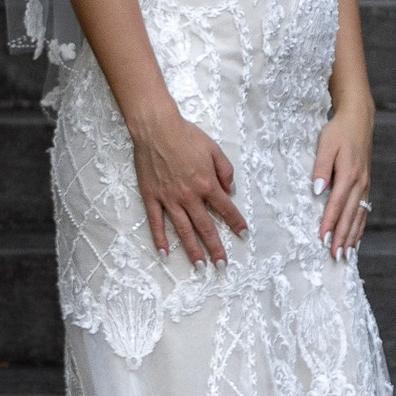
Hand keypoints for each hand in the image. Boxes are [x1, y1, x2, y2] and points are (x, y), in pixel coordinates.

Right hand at [132, 108, 244, 267]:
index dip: (236, 223)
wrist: (156, 128)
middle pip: (205, 227)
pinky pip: (156, 223)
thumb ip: (225, 171)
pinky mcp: (152, 197)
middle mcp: (189, 196)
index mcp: (207, 184)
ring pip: (183, 230)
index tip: (243, 236)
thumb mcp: (214, 149)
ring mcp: (169, 199)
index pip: (225, 209)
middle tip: (222, 266)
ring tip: (200, 266)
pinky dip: (160, 239)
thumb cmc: (186, 135)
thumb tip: (230, 190)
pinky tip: (164, 253)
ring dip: (192, 250)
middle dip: (216, 248)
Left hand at [313, 106, 371, 257]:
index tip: (323, 239)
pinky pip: (364, 211)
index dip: (330, 223)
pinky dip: (360, 226)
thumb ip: (320, 168)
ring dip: (352, 236)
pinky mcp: (366, 184)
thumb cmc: (339, 131)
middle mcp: (359, 183)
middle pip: (350, 215)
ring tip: (346, 255)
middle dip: (343, 237)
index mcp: (348, 174)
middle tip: (336, 256)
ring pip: (359, 216)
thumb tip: (317, 190)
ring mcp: (365, 185)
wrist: (359, 119)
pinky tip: (356, 238)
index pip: (336, 204)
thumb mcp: (326, 145)